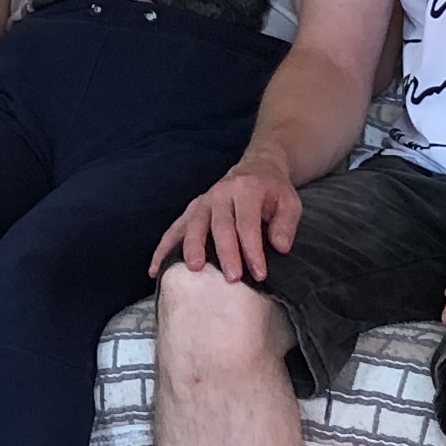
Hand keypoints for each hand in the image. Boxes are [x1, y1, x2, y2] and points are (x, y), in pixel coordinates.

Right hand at [157, 157, 298, 281]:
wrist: (257, 167)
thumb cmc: (273, 191)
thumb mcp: (290, 202)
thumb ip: (285, 224)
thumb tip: (280, 247)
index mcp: (246, 190)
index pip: (248, 224)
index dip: (253, 250)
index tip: (260, 274)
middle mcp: (221, 194)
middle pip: (220, 226)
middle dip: (225, 253)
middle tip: (231, 278)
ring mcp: (203, 202)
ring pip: (194, 225)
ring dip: (192, 248)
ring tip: (194, 269)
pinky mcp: (192, 210)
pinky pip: (175, 229)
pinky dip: (164, 248)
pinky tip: (156, 269)